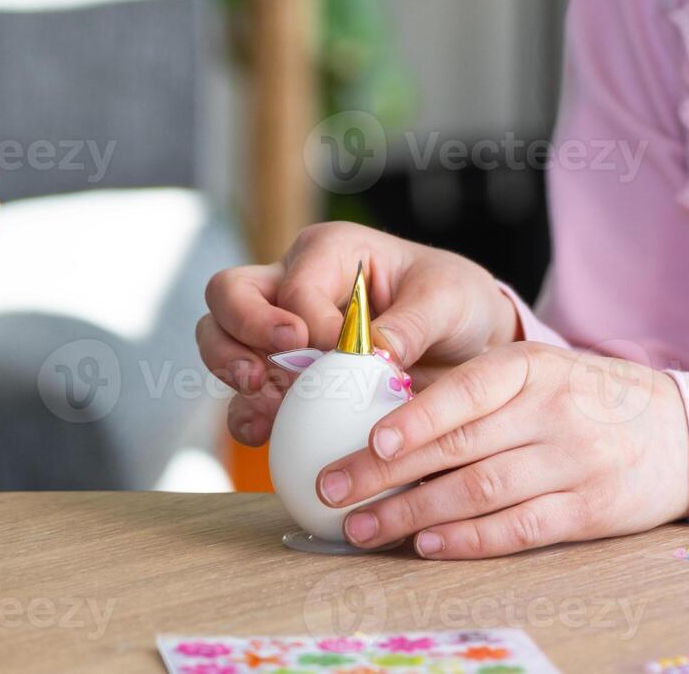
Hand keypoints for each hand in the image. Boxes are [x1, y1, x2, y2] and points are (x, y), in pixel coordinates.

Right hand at [197, 222, 520, 446]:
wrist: (469, 344)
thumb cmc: (457, 303)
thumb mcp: (449, 302)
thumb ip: (412, 323)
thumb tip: (373, 354)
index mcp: (334, 251)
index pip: (296, 284)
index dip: (309, 322)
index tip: (342, 351)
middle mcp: (294, 281)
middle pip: (230, 293)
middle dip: (240, 331)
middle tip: (264, 371)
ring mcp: (281, 328)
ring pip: (219, 336)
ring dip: (230, 371)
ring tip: (260, 402)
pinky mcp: (284, 374)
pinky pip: (243, 392)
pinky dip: (245, 412)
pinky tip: (262, 435)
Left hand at [314, 342, 688, 556]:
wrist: (681, 431)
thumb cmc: (589, 399)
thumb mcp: (539, 371)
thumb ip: (469, 385)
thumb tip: (376, 399)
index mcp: (536, 366)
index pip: (468, 390)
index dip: (416, 418)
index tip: (368, 441)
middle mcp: (555, 411)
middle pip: (461, 447)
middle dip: (387, 473)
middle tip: (333, 491)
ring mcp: (576, 461)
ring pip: (482, 492)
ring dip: (414, 513)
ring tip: (364, 527)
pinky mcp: (590, 509)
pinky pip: (519, 529)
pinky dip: (469, 540)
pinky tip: (428, 545)